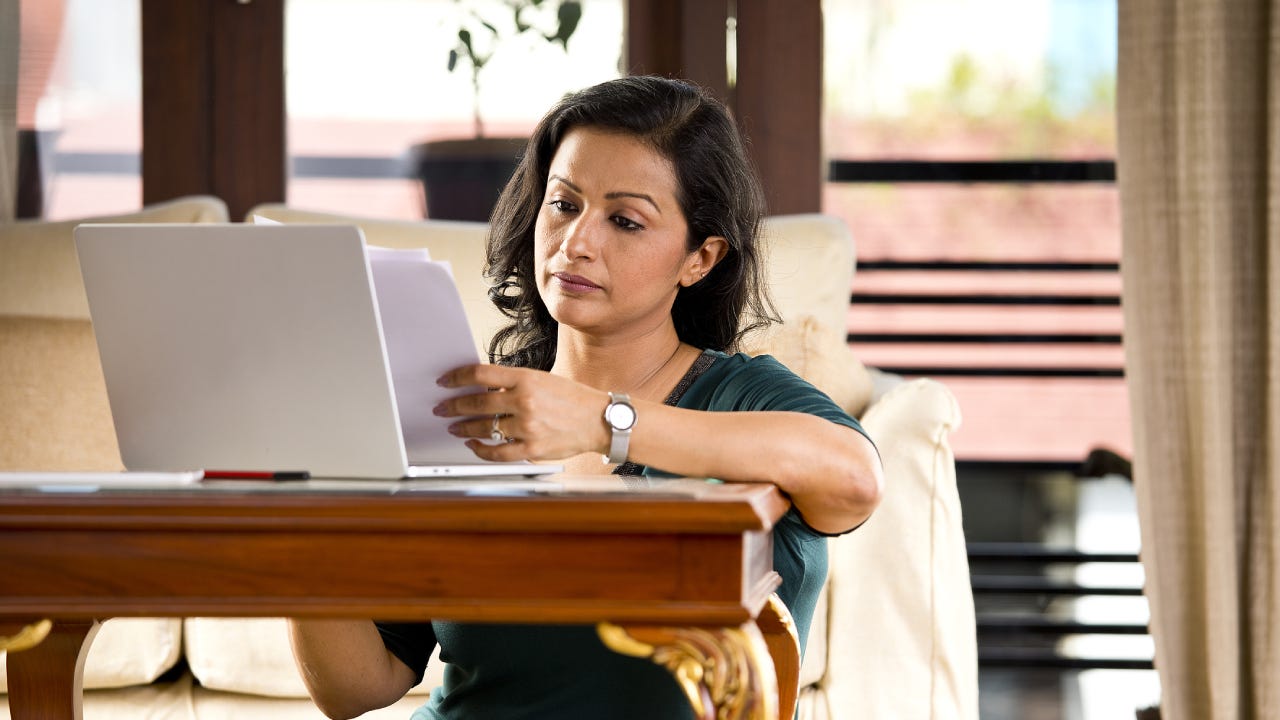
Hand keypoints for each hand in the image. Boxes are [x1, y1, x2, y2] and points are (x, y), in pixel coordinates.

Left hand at [434, 364, 610, 461]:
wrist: (600, 421)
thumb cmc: (574, 399)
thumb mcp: (544, 380)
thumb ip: (515, 383)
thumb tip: (484, 388)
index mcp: (527, 379)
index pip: (480, 374)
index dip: (457, 377)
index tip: (445, 381)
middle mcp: (525, 401)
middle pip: (476, 403)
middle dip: (453, 406)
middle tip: (442, 408)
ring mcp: (528, 427)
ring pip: (484, 428)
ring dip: (464, 428)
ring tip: (455, 428)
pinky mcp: (532, 449)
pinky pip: (497, 453)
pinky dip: (481, 450)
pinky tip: (474, 445)